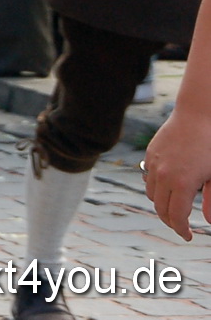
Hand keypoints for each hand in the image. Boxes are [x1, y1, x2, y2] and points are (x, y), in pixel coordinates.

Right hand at [144, 106, 210, 240]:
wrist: (198, 115)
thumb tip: (209, 222)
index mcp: (182, 183)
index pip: (176, 216)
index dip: (181, 230)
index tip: (188, 236)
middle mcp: (164, 175)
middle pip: (160, 208)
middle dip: (170, 222)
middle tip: (181, 227)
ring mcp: (154, 164)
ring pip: (152, 194)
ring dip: (161, 205)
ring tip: (175, 208)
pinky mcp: (150, 154)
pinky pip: (148, 177)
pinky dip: (156, 188)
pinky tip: (169, 187)